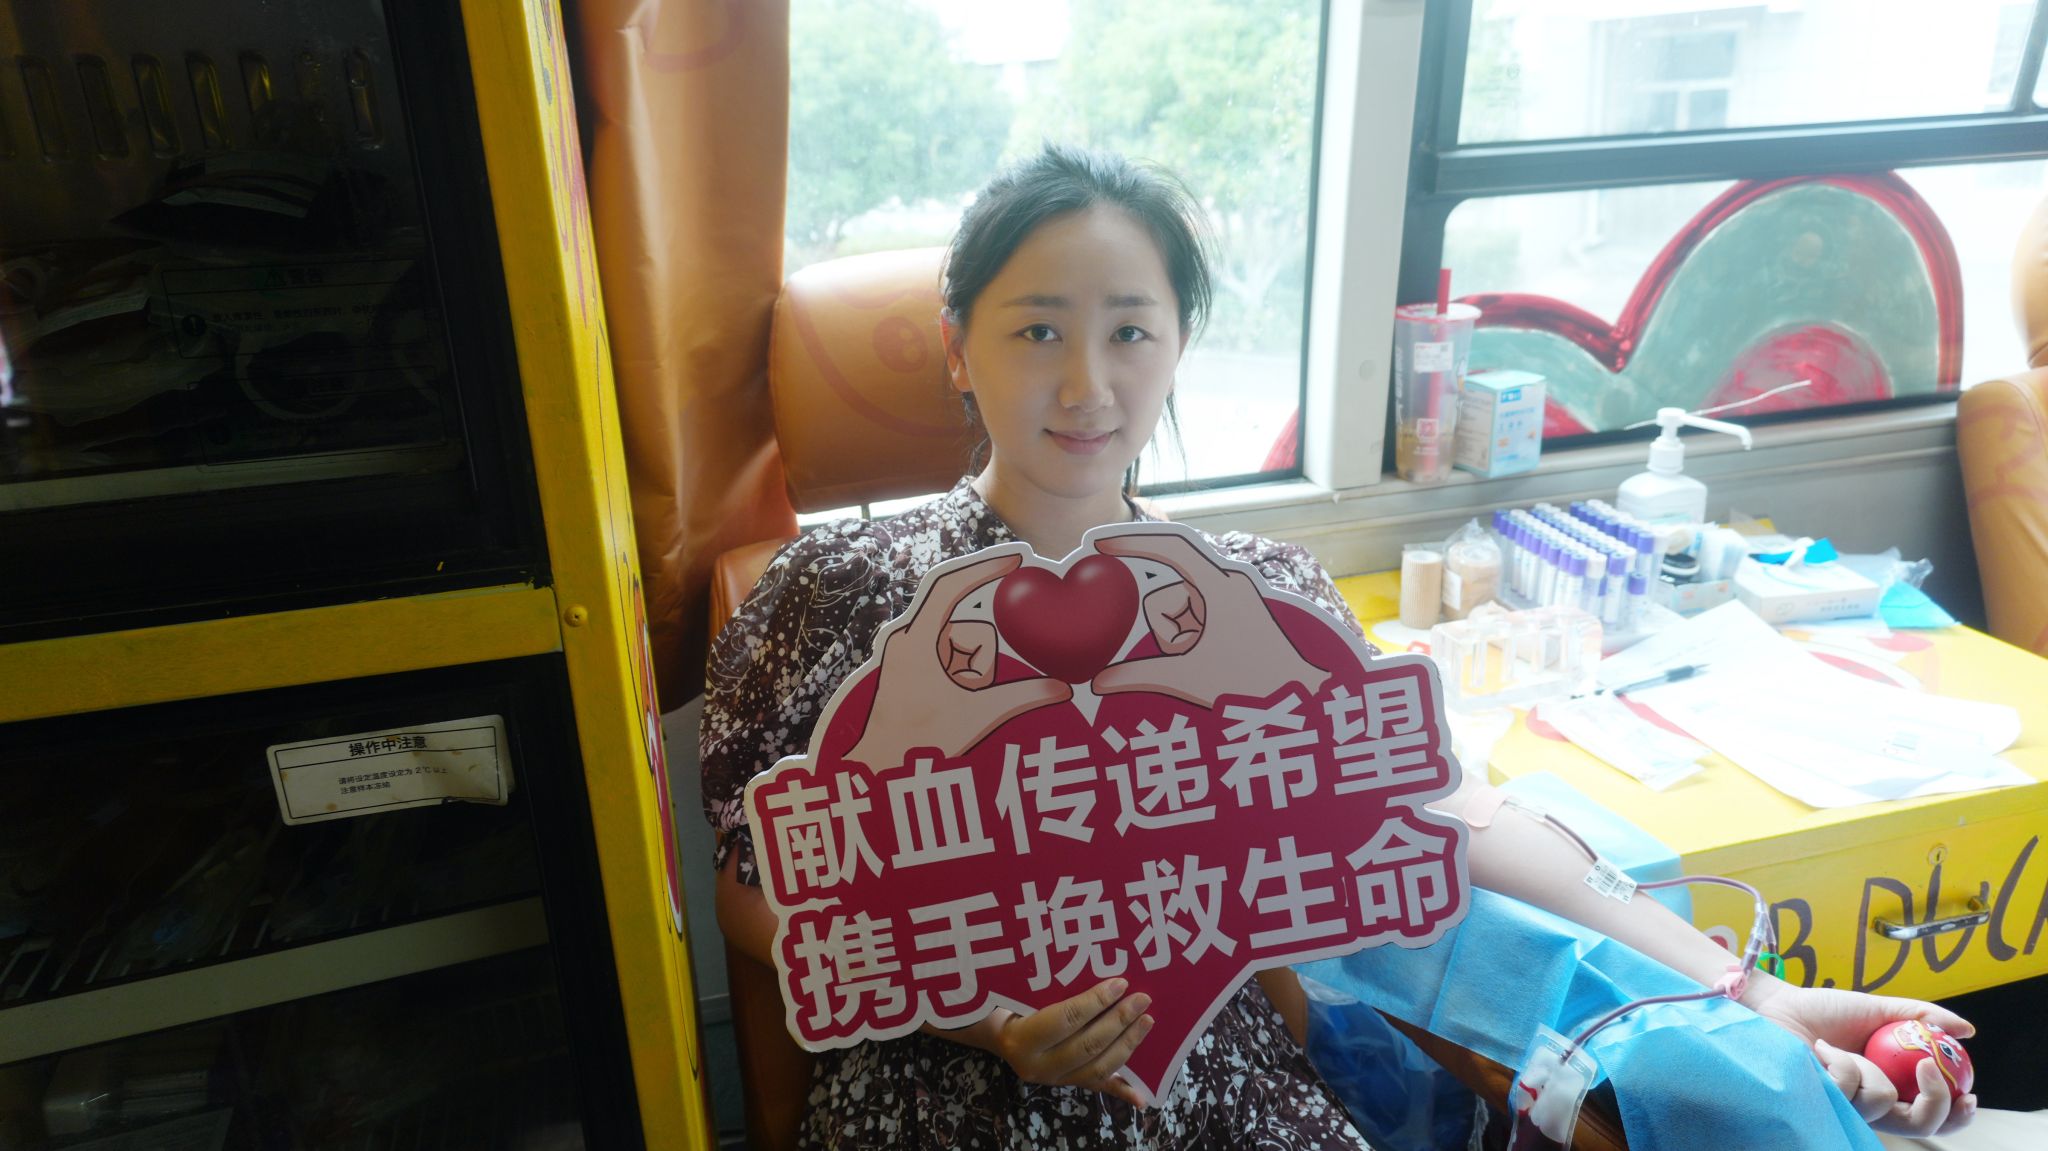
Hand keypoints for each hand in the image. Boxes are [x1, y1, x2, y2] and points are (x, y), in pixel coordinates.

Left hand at [844, 553, 1069, 769]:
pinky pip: (952, 660)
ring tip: (953, 704)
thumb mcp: (978, 716)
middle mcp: (908, 638)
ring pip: (963, 648)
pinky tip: (949, 704)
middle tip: (968, 695)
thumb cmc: (919, 742)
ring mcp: (908, 652)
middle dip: (980, 664)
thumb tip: (1061, 688)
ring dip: (970, 675)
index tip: (1017, 559)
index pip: (950, 585)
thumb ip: (1022, 697)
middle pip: (969, 630)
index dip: (985, 568)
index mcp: (916, 640)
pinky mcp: (911, 666)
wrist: (879, 771)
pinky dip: (961, 678)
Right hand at [987, 978, 1154, 1106]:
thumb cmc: (1007, 1003)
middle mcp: (1038, 1066)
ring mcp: (1054, 1080)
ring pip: (1097, 1068)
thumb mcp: (1018, 991)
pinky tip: (1143, 1096)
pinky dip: (1123, 1091)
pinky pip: (1098, 1087)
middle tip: (1142, 999)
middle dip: (1119, 1022)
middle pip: (1087, 1045)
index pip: (1066, 1020)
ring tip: (1146, 1021)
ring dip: (1127, 1045)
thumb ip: (1046, 985)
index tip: (1120, 983)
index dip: (1096, 1002)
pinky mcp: (1068, 1085)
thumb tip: (1091, 967)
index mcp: (1021, 1039)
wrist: (997, 1032)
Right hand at [1089, 533, 1328, 707]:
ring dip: (1182, 641)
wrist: (1301, 700)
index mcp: (1219, 586)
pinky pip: (1195, 619)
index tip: (1097, 546)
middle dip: (1168, 632)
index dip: (1130, 541)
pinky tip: (1213, 662)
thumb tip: (1099, 683)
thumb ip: (1139, 676)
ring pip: (1179, 612)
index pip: (1169, 545)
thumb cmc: (1253, 685)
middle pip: (1168, 596)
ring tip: (1209, 663)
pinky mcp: (1236, 612)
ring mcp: (1233, 598)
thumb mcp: (1189, 678)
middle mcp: (1227, 583)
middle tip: (1193, 657)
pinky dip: (1192, 641)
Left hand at [1744, 977, 1977, 1136]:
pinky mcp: (1823, 1107)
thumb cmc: (1826, 1011)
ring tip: (1836, 1045)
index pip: (1934, 1116)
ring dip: (1863, 1066)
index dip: (1958, 1115)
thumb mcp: (1880, 1010)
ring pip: (1881, 1101)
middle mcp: (1872, 1107)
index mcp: (1892, 1089)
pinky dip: (1838, 1062)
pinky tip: (1819, 1050)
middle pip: (1919, 1126)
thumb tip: (1967, 1031)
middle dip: (1935, 1104)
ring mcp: (1846, 1110)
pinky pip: (1848, 1089)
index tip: (1970, 1095)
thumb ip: (1922, 1017)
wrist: (1780, 1007)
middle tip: (1926, 1071)